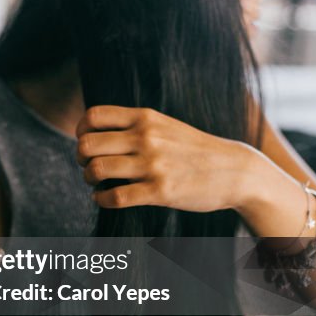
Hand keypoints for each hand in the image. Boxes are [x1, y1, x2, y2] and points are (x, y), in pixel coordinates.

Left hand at [76, 105, 252, 213]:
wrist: (234, 170)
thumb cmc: (195, 150)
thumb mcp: (166, 125)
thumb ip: (137, 125)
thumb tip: (99, 132)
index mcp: (146, 118)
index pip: (94, 116)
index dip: (81, 130)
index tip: (84, 142)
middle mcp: (146, 138)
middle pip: (87, 144)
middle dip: (80, 158)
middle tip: (87, 165)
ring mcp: (153, 165)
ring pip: (97, 170)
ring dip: (89, 179)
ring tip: (96, 183)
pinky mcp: (160, 192)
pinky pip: (114, 196)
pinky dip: (101, 199)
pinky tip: (104, 198)